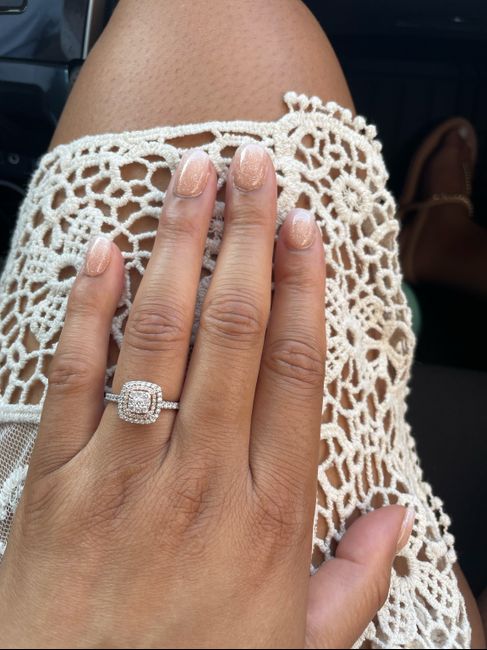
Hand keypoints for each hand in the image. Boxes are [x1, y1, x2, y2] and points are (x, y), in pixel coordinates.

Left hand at [0, 144, 412, 647]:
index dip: (305, 288)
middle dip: (246, 237)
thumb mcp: (296, 648)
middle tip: (251, 165)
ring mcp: (124, 473)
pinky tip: (105, 251)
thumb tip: (397, 514)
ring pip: (159, 335)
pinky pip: (74, 376)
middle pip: (235, 330)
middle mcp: (203, 477)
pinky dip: (89, 308)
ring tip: (190, 176)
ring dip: (177, 246)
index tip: (304, 227)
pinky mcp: (55, 480)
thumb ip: (352, 578)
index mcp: (268, 513)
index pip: (296, 371)